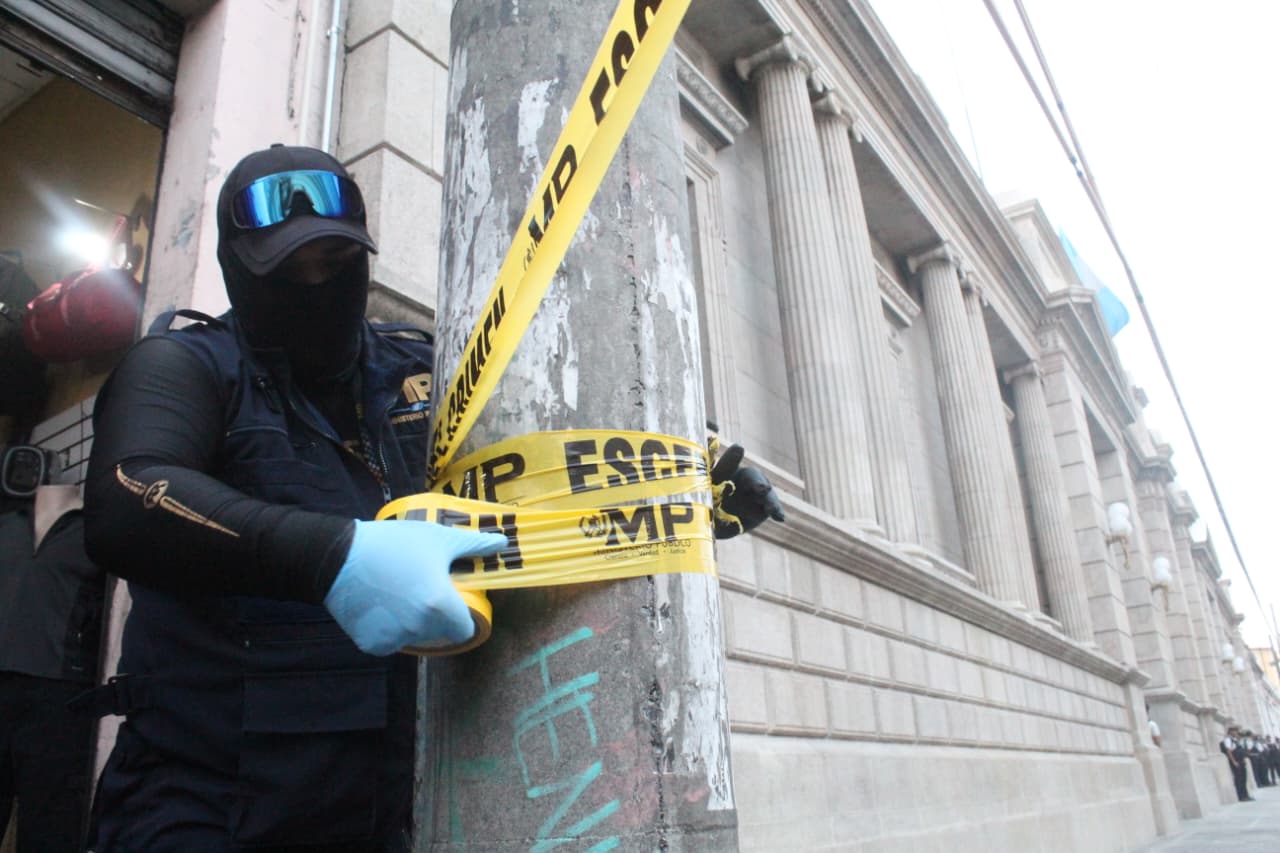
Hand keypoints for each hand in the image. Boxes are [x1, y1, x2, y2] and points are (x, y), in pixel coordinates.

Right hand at [324, 519, 506, 655]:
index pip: (464, 629)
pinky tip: (378, 604)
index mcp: (440, 607)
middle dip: (434, 615)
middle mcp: (420, 629)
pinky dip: (386, 628)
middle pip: (439, 632)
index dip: (460, 615)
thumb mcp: (439, 539)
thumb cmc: (395, 544)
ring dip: (410, 622)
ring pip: (413, 637)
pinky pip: (389, 640)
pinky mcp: (372, 645)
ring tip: (396, 592)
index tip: (449, 599)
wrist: (338, 556)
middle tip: (418, 588)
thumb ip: (474, 546)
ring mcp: (394, 640)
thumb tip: (503, 543)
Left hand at [710, 444, 783, 538]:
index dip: (733, 457)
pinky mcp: (763, 509)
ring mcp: (756, 493)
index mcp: (728, 469)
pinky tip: (780, 517)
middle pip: (753, 477)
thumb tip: (716, 458)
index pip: (730, 462)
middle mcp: (744, 478)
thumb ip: (710, 482)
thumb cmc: (706, 501)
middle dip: (757, 483)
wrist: (712, 523)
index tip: (738, 449)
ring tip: (771, 508)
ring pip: (765, 493)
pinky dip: (776, 511)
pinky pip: (771, 508)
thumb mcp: (704, 491)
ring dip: (769, 500)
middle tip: (761, 489)